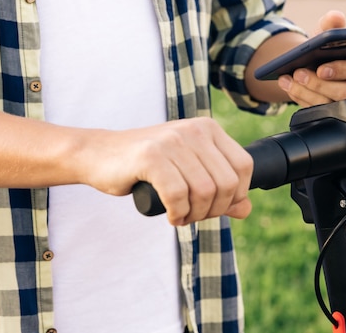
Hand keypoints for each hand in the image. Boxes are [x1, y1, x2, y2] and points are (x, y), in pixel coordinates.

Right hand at [79, 117, 252, 225]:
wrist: (99, 154)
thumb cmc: (147, 165)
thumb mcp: (189, 172)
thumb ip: (219, 188)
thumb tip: (246, 209)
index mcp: (208, 129)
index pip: (244, 166)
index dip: (236, 195)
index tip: (215, 206)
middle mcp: (194, 130)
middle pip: (227, 183)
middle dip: (214, 209)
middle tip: (194, 215)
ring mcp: (173, 141)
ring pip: (205, 191)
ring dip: (194, 215)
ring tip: (180, 216)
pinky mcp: (151, 156)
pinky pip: (178, 195)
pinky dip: (178, 213)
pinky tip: (171, 214)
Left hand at [278, 10, 345, 106]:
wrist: (321, 65)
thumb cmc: (332, 49)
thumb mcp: (330, 35)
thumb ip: (332, 25)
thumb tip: (336, 16)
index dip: (342, 70)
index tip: (321, 69)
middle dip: (319, 84)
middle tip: (298, 74)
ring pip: (333, 105)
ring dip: (307, 93)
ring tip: (288, 80)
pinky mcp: (340, 116)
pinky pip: (322, 112)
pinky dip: (303, 99)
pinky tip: (289, 87)